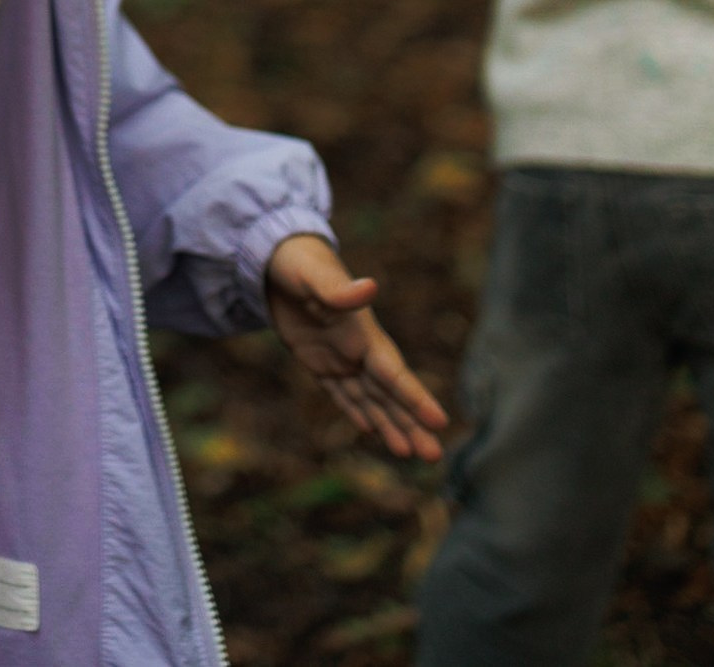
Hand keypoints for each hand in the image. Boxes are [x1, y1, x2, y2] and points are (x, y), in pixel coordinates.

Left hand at [264, 234, 448, 461]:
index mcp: (363, 334)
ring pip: (370, 399)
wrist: (274, 256)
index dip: (415, 399)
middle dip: (411, 425)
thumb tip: (370, 287)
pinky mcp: (317, 360)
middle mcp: (357, 350)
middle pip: (388, 395)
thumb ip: (339, 289)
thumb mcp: (314, 274)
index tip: (439, 422)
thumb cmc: (299, 262)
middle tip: (435, 458)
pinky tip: (373, 431)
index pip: (393, 374)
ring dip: (390, 426)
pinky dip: (357, 412)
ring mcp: (339, 357)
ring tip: (412, 455)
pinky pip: (341, 393)